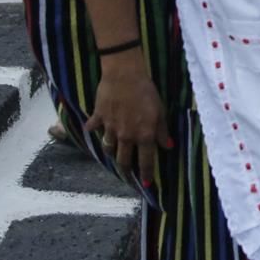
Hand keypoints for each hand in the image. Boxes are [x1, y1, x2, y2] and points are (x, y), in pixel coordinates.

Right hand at [83, 56, 171, 184]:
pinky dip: (92, 129)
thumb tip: (168, 146)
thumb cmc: (146, 91)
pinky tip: (91, 129)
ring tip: (113, 153)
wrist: (124, 75)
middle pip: (123, 160)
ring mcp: (110, 128)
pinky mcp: (98, 117)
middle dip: (126, 170)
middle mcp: (126, 136)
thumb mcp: (160, 111)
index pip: (146, 161)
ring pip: (107, 147)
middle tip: (127, 175)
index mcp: (143, 136)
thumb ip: (162, 131)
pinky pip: (93, 127)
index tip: (146, 184)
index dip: (146, 174)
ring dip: (111, 152)